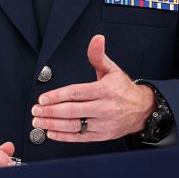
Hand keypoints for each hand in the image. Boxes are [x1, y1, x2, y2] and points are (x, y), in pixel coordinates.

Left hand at [30, 35, 154, 141]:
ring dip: (53, 124)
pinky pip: (80, 137)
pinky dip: (64, 136)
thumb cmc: (123, 90)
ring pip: (75, 125)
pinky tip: (51, 132)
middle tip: (36, 110)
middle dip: (51, 111)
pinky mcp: (102, 135)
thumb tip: (96, 39)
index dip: (57, 96)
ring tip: (39, 121)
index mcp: (105, 90)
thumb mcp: (112, 70)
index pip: (76, 93)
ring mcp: (103, 123)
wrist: (142, 109)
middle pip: (73, 110)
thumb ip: (98, 55)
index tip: (43, 98)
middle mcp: (104, 108)